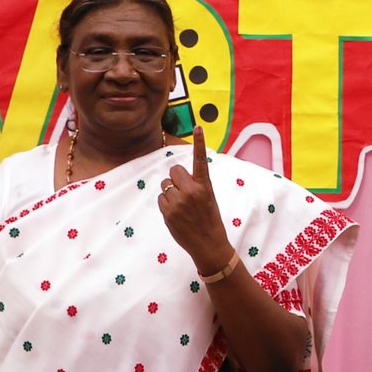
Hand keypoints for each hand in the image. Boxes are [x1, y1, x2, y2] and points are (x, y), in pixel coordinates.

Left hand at [158, 127, 233, 271]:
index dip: (199, 142)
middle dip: (175, 179)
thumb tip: (175, 178)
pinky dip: (166, 204)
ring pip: (165, 186)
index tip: (198, 126)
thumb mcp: (208, 198)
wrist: (209, 244)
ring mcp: (178, 202)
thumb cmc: (210, 220)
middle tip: (184, 191)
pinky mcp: (168, 212)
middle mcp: (191, 191)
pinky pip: (161, 199)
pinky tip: (176, 214)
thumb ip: (195, 185)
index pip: (200, 160)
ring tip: (182, 206)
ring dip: (170, 193)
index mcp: (205, 186)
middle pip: (173, 171)